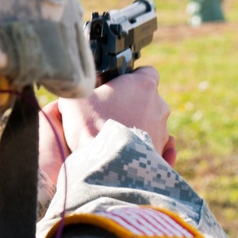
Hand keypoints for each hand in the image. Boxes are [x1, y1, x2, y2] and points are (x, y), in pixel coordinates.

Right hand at [39, 66, 176, 184]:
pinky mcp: (162, 155)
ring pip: (151, 126)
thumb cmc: (90, 126)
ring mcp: (163, 131)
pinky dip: (144, 150)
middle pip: (148, 101)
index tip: (118, 88)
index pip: (146, 72)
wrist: (105, 164)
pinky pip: (157, 148)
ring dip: (137, 129)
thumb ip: (81, 86)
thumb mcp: (75, 97)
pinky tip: (129, 153)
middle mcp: (159, 106)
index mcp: (143, 84)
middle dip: (133, 106)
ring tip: (115, 139)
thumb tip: (81, 87)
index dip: (132, 79)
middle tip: (111, 116)